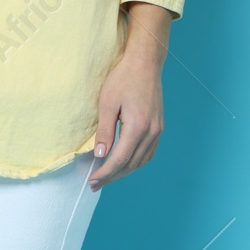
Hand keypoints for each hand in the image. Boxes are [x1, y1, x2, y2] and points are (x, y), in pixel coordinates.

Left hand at [90, 2, 171, 190]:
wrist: (145, 63)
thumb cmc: (123, 79)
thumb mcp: (107, 104)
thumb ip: (104, 131)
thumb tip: (100, 155)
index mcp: (138, 126)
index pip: (119, 159)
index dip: (104, 173)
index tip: (91, 181)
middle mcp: (152, 131)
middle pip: (131, 164)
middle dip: (112, 177)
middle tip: (94, 185)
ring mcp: (158, 130)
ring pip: (141, 161)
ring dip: (123, 172)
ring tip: (106, 178)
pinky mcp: (159, 127)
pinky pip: (148, 153)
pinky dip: (135, 163)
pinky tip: (123, 165)